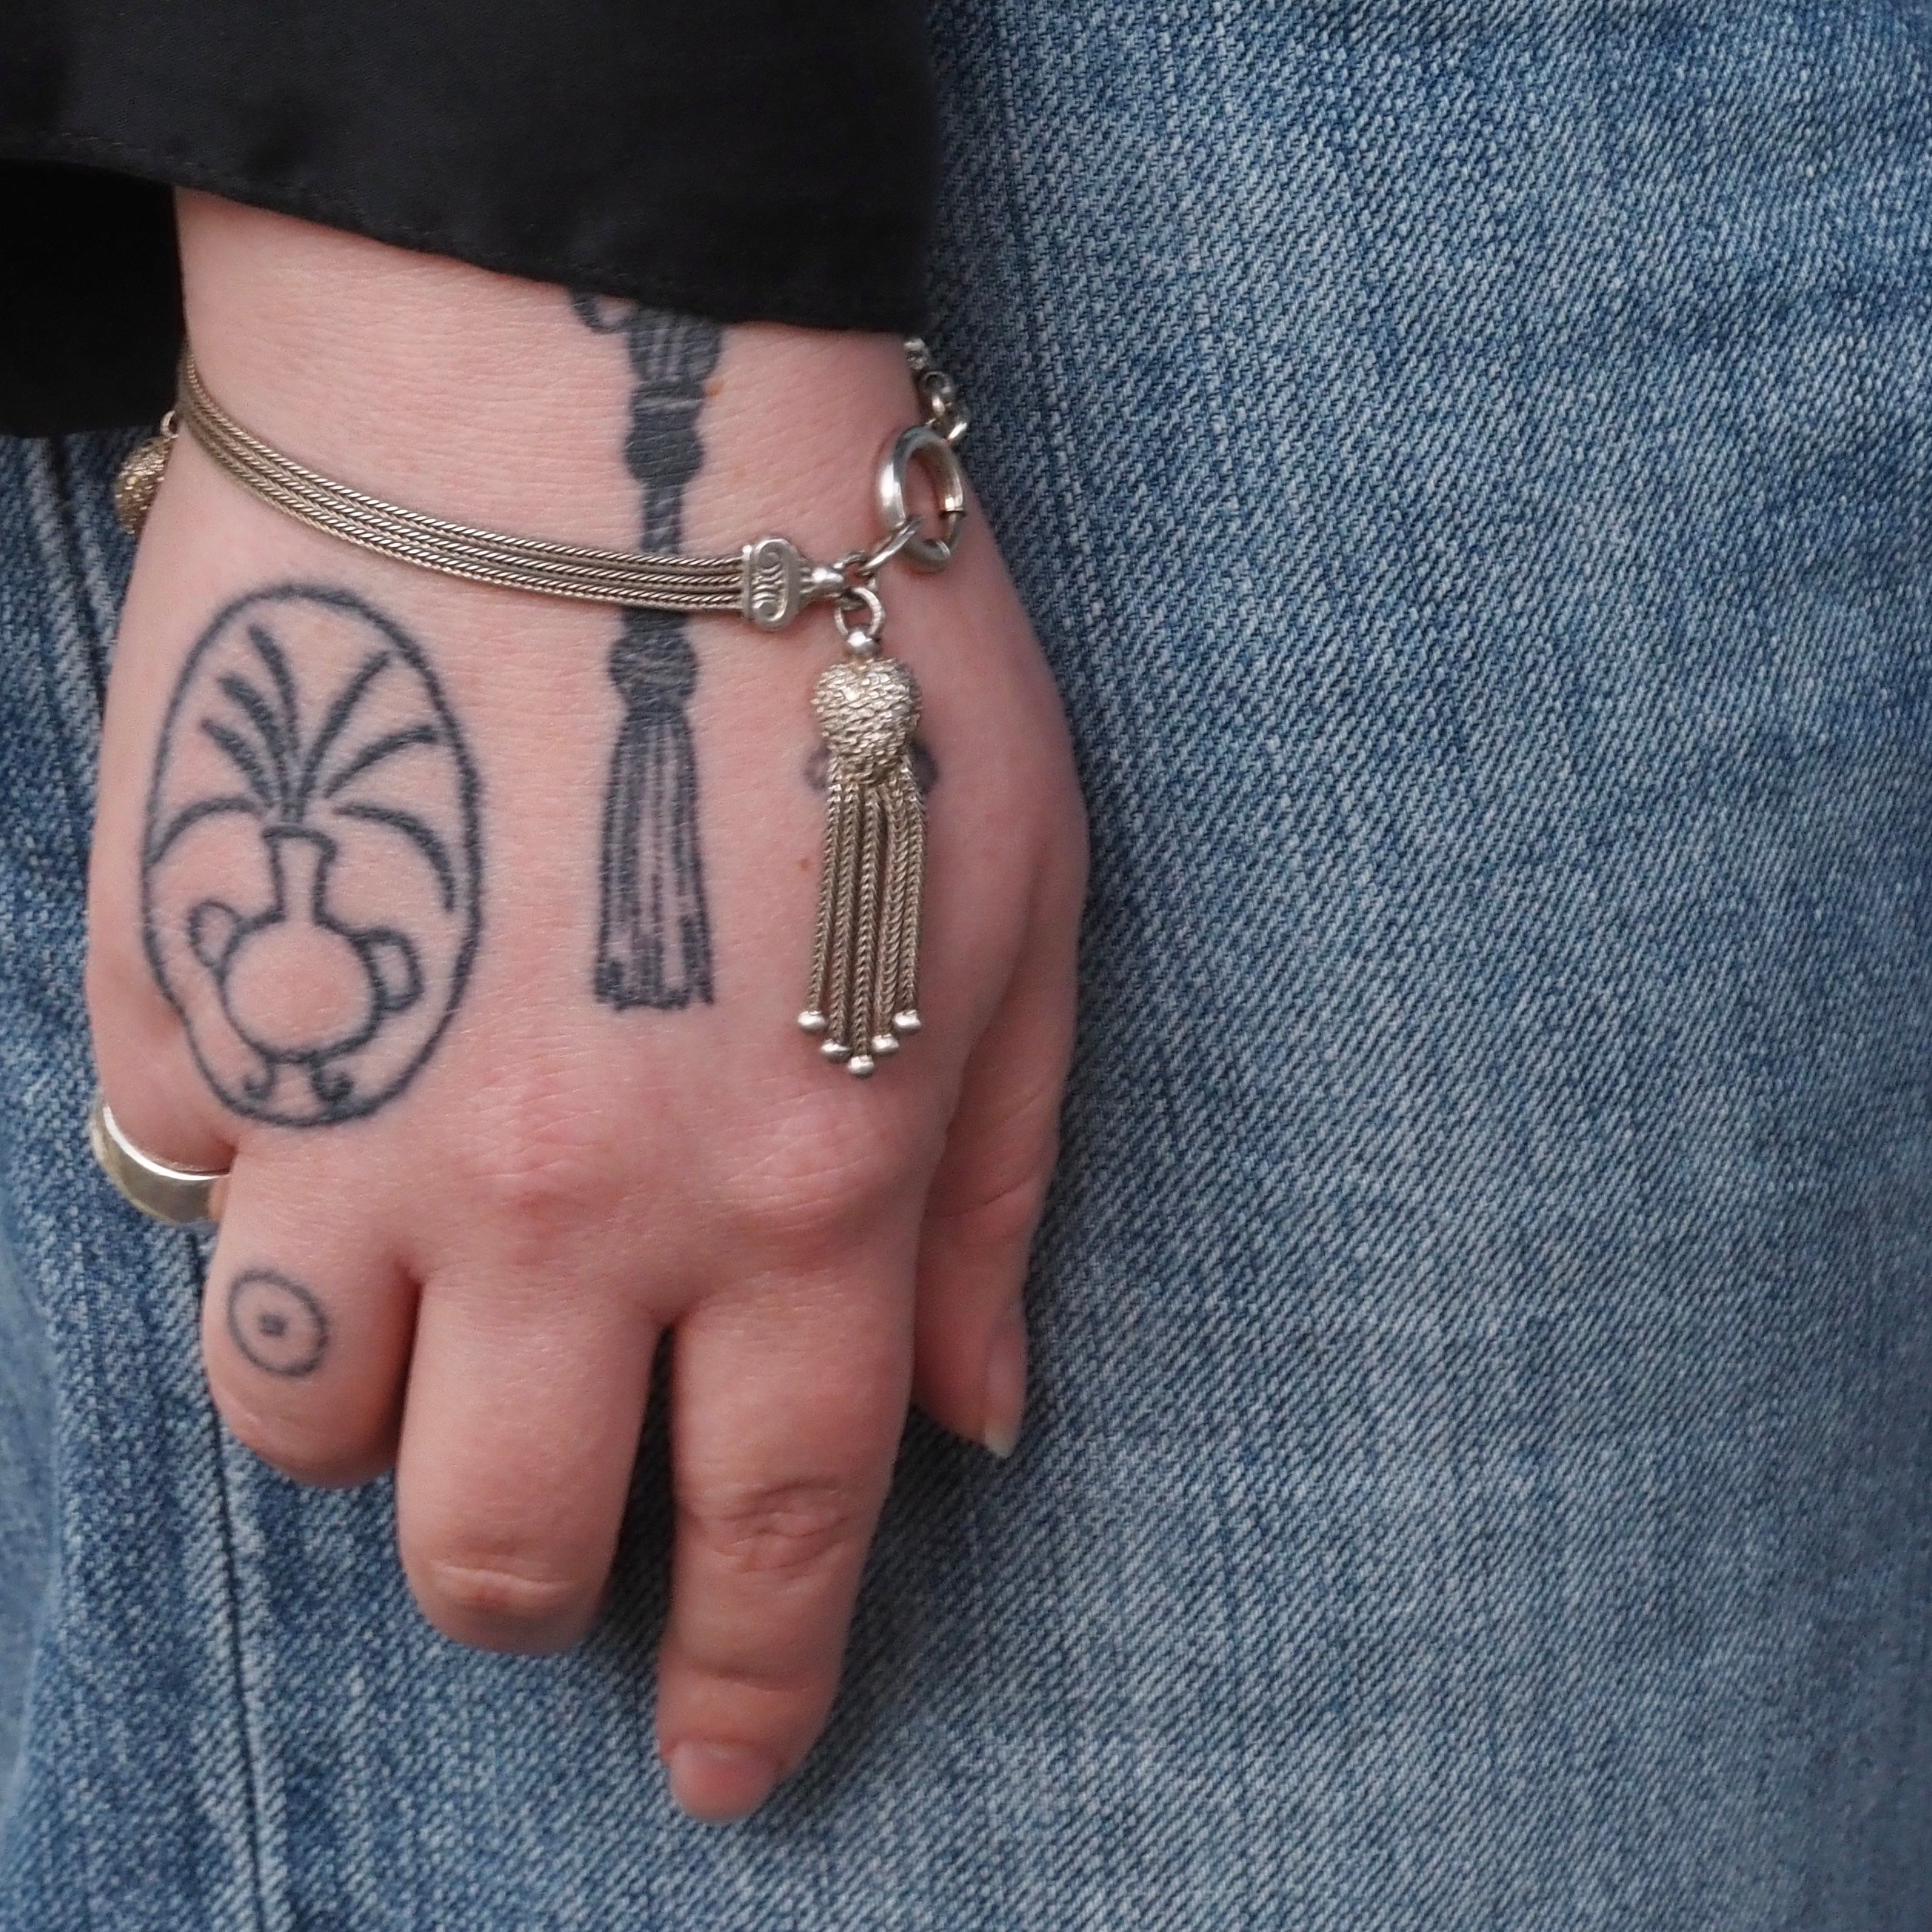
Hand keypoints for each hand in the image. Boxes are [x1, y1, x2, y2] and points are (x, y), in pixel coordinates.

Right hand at [86, 195, 1085, 1821]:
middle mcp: (560, 1189)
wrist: (602, 389)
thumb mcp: (1029, 898)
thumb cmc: (856, 630)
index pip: (782, 1530)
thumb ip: (999, 1182)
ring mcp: (348, 1089)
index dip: (755, 1683)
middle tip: (564, 1538)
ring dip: (369, 1410)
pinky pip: (172, 1172)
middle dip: (536, 1587)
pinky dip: (246, 1174)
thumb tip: (982, 1416)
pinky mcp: (190, 974)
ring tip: (433, 1314)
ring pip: (294, 1408)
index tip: (724, 1771)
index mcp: (798, 1179)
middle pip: (501, 1535)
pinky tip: (322, 1083)